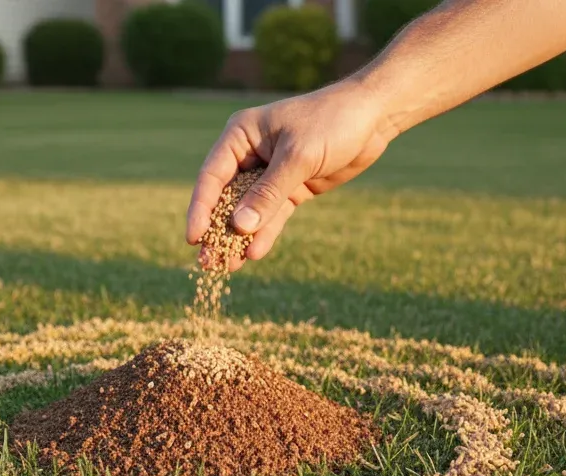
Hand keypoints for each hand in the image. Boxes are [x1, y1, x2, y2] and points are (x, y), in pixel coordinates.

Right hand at [185, 78, 398, 270]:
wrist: (372, 118)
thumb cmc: (331, 122)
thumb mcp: (298, 157)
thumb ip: (268, 193)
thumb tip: (239, 227)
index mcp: (240, 136)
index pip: (211, 176)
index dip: (200, 209)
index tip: (193, 238)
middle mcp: (250, 155)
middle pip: (226, 198)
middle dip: (217, 230)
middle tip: (206, 263)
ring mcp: (270, 173)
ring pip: (249, 211)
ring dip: (239, 238)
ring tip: (226, 267)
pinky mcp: (292, 188)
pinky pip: (273, 215)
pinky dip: (265, 234)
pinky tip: (254, 254)